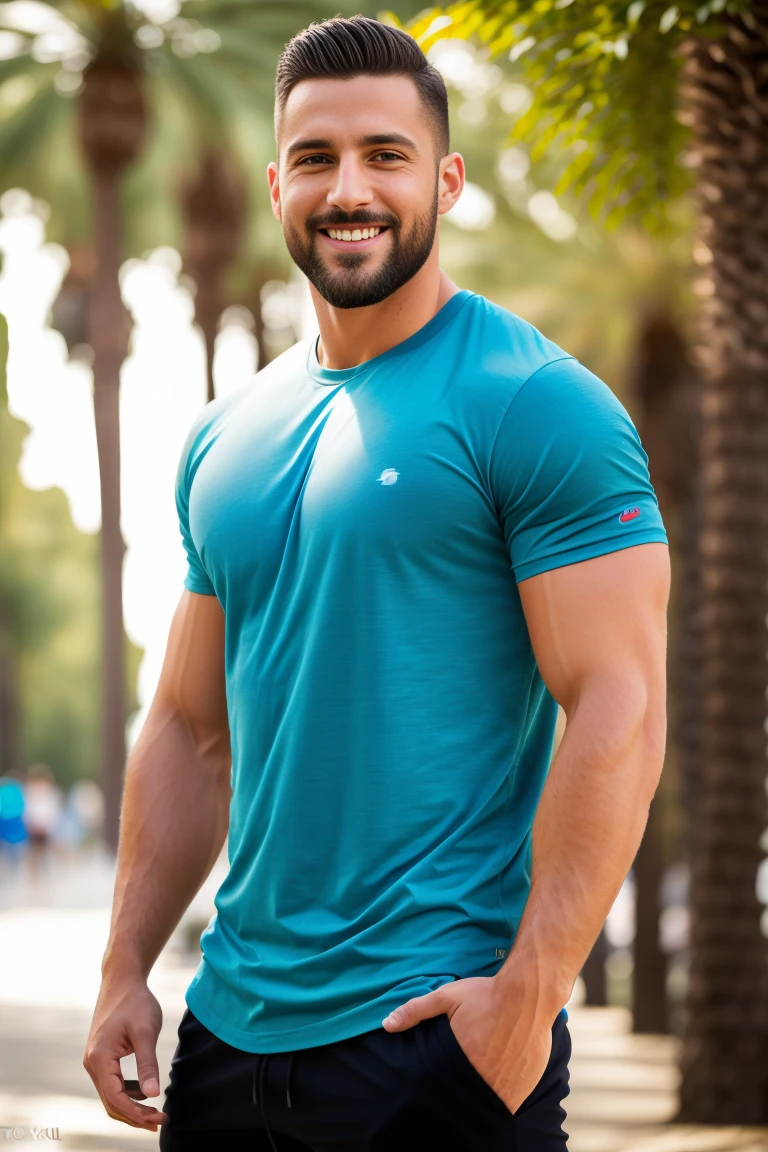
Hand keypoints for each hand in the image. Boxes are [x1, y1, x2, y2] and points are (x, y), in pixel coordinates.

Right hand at [83, 975, 167, 1130]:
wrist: (122, 980)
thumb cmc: (135, 1001)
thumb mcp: (146, 1031)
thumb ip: (147, 1064)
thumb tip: (152, 1094)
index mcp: (99, 1058)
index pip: (116, 1098)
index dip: (137, 1113)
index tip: (159, 1118)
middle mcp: (91, 1062)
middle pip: (111, 1102)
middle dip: (135, 1116)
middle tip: (160, 1121)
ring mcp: (94, 1060)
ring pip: (110, 1095)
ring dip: (131, 1106)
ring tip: (154, 1113)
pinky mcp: (100, 1056)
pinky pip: (111, 1083)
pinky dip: (127, 1093)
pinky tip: (144, 1092)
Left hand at [382, 974, 553, 1113]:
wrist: (530, 992)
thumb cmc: (486, 994)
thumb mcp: (447, 997)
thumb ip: (416, 1010)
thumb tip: (387, 1024)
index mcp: (463, 1061)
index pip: (446, 1088)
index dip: (443, 1089)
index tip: (443, 1082)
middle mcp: (487, 1079)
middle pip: (468, 1097)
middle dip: (463, 1092)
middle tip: (461, 1081)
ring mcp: (510, 1084)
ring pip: (490, 1102)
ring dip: (484, 1096)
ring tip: (479, 1083)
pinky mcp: (527, 1084)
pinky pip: (511, 1101)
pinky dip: (503, 1095)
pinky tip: (499, 1082)